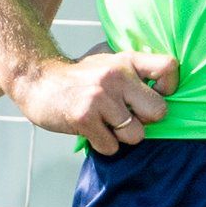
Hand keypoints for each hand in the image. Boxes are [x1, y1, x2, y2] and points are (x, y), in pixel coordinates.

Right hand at [11, 50, 178, 155]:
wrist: (36, 81)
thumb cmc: (78, 77)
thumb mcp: (107, 60)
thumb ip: (134, 69)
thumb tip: (165, 90)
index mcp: (126, 59)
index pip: (169, 67)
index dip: (169, 88)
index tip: (155, 95)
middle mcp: (116, 75)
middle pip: (159, 112)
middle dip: (144, 121)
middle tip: (125, 117)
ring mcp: (100, 97)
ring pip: (135, 135)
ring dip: (121, 137)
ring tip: (104, 123)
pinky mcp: (84, 117)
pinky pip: (111, 147)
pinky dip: (102, 145)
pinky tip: (90, 130)